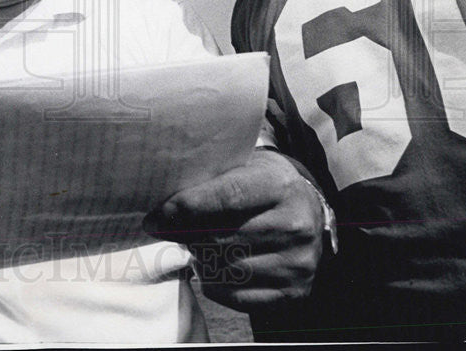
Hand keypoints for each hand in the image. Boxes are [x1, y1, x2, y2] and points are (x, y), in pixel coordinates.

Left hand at [143, 148, 323, 310]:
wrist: (308, 211)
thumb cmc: (261, 185)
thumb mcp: (242, 168)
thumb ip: (208, 181)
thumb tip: (160, 208)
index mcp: (280, 185)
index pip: (228, 196)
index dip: (187, 206)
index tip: (157, 215)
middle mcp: (295, 224)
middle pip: (221, 237)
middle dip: (186, 235)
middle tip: (168, 230)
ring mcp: (298, 261)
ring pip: (226, 268)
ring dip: (199, 260)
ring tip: (194, 246)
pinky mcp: (295, 291)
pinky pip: (237, 296)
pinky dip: (214, 284)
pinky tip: (212, 266)